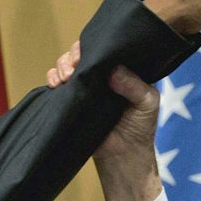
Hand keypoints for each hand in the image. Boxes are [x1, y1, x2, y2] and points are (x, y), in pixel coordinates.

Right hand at [48, 41, 162, 200]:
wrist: (124, 155)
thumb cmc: (141, 127)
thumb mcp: (147, 102)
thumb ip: (134, 85)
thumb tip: (113, 71)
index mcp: (121, 69)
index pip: (106, 48)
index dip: (96, 44)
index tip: (90, 50)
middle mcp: (101, 74)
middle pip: (82, 53)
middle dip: (74, 54)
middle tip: (74, 65)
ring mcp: (85, 87)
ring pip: (67, 66)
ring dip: (62, 66)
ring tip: (65, 76)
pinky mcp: (72, 101)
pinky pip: (58, 85)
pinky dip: (52, 79)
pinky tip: (56, 84)